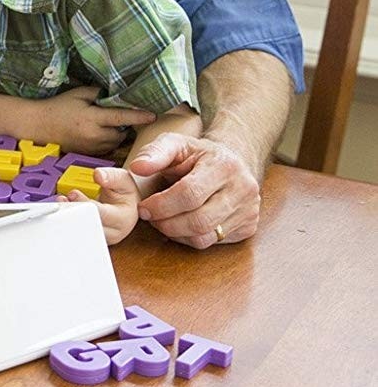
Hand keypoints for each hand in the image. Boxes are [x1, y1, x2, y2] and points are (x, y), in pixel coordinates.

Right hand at [33, 86, 153, 156]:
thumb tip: (117, 93)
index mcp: (92, 119)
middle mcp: (94, 135)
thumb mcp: (79, 94)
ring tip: (107, 122)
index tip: (153, 114)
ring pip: (116, 141)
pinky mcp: (88, 153)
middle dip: (125, 125)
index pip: (121, 117)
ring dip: (117, 132)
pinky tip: (99, 131)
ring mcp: (92, 147)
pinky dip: (108, 139)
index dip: (139, 116)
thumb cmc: (58, 107)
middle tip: (122, 114)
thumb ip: (99, 93)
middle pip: (122, 132)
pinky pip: (107, 147)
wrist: (38, 125)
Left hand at [65, 168, 139, 244]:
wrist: (127, 203)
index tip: (73, 193)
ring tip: (62, 202)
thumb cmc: (125, 192)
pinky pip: (77, 233)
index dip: (84, 203)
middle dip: (73, 213)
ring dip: (68, 218)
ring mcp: (103, 237)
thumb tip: (98, 175)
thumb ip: (111, 176)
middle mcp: (114, 232)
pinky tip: (64, 209)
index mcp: (123, 218)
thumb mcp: (123, 179)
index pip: (100, 215)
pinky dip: (68, 221)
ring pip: (81, 232)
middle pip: (88, 227)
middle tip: (62, 200)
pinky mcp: (92, 238)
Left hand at [130, 133, 260, 248]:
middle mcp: (243, 189)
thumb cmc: (199, 154)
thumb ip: (155, 153)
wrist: (234, 161)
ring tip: (162, 221)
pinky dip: (190, 238)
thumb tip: (137, 167)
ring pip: (205, 237)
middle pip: (199, 220)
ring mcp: (249, 210)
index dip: (161, 205)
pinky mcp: (249, 227)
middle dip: (166, 223)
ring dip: (176, 233)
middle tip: (150, 217)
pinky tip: (181, 225)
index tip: (143, 208)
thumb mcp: (176, 143)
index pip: (190, 194)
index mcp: (224, 166)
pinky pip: (213, 242)